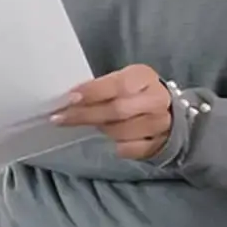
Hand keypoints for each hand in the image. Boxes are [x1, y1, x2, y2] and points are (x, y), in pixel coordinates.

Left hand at [52, 64, 172, 160]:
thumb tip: (71, 99)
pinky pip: (129, 149)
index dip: (92, 92)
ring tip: (89, 126)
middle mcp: (156, 100)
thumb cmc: (133, 93)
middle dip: (86, 115)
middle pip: (117, 110)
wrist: (167, 113)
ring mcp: (160, 124)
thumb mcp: (122, 80)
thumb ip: (102, 87)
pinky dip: (114, 146)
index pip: (117, 84)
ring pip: (121, 132)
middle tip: (60, 118)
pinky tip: (107, 141)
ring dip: (100, 130)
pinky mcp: (159, 145)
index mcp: (145, 77)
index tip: (69, 98)